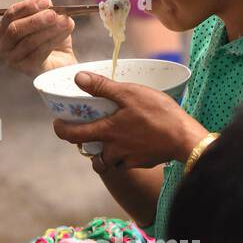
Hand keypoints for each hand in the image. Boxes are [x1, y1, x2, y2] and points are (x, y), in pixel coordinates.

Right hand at [0, 0, 75, 75]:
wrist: (62, 63)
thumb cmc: (52, 39)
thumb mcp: (49, 19)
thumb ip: (44, 6)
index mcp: (4, 29)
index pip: (11, 14)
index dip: (27, 6)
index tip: (46, 1)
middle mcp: (4, 45)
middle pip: (15, 29)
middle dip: (35, 19)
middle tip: (53, 14)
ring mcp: (13, 59)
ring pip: (28, 41)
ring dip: (48, 30)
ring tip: (64, 21)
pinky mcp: (26, 69)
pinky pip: (39, 53)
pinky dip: (53, 40)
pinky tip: (64, 33)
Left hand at [53, 71, 204, 168]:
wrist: (184, 139)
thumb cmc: (159, 114)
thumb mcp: (130, 93)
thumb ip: (103, 87)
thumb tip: (79, 78)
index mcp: (107, 131)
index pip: (73, 135)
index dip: (61, 130)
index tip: (58, 123)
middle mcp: (113, 149)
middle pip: (90, 152)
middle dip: (86, 142)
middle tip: (91, 128)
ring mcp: (126, 159)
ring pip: (108, 160)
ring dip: (106, 151)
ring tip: (113, 138)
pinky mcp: (140, 164)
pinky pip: (125, 162)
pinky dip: (124, 155)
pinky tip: (134, 143)